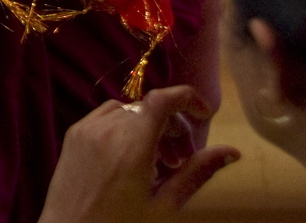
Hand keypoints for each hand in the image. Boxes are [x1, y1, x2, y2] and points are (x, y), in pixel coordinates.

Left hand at [37, 86, 239, 222]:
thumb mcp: (164, 205)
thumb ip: (197, 173)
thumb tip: (232, 151)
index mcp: (131, 147)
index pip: (162, 100)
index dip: (187, 98)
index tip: (203, 114)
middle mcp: (107, 130)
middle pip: (149, 108)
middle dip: (173, 127)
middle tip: (181, 159)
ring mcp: (86, 129)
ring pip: (129, 110)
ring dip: (149, 126)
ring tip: (158, 162)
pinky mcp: (73, 133)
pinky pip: (106, 115)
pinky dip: (125, 126)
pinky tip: (131, 155)